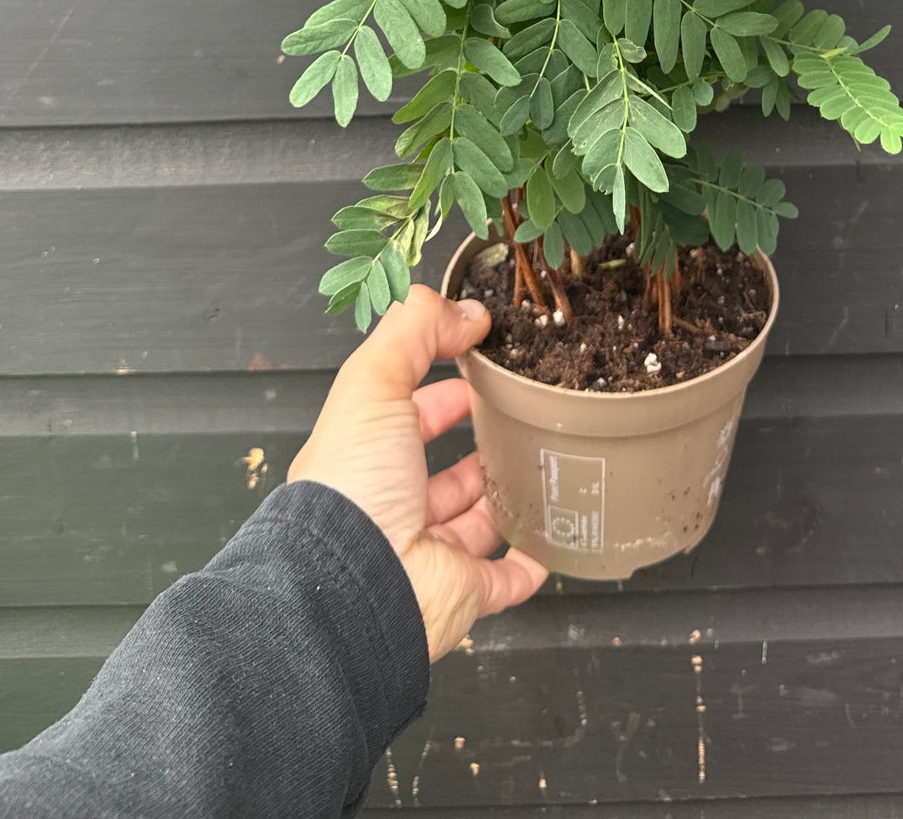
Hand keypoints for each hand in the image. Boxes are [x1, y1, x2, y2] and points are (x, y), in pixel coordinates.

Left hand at [288, 284, 546, 659]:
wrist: (357, 587)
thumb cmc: (352, 486)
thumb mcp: (374, 382)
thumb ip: (415, 331)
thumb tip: (466, 310)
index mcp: (366, 459)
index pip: (408, 416)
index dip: (441, 390)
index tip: (479, 365)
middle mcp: (393, 508)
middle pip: (440, 474)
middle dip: (474, 450)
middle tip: (515, 421)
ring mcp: (428, 553)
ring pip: (474, 523)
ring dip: (503, 500)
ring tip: (541, 471)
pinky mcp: (462, 593)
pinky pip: (501, 580)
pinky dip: (527, 563)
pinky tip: (550, 541)